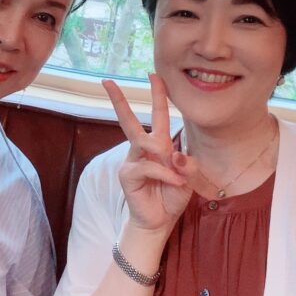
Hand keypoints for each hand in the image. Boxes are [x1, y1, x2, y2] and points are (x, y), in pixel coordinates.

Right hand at [102, 74, 194, 237]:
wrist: (160, 221)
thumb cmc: (172, 196)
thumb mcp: (188, 178)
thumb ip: (187, 164)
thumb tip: (175, 154)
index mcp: (159, 145)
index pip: (158, 115)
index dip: (157, 95)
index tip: (153, 74)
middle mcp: (142, 149)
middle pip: (129, 121)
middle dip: (119, 100)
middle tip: (107, 82)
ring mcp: (132, 161)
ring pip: (144, 142)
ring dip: (162, 154)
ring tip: (177, 172)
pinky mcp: (128, 175)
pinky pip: (148, 166)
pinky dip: (165, 174)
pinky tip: (174, 183)